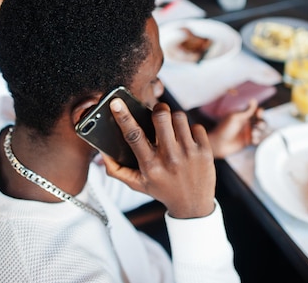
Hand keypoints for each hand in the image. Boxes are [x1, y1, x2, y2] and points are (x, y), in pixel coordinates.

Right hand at [102, 98, 215, 218]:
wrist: (193, 205)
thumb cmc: (162, 190)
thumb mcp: (137, 184)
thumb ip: (116, 169)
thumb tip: (102, 152)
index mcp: (150, 165)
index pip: (134, 136)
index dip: (123, 117)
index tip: (116, 102)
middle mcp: (169, 158)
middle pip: (161, 117)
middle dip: (158, 109)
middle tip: (157, 114)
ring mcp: (189, 153)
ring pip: (179, 117)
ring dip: (174, 119)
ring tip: (173, 130)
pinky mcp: (205, 151)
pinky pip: (196, 126)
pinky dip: (190, 130)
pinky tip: (187, 141)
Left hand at [207, 99, 262, 158]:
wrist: (218, 144)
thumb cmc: (224, 128)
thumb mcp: (235, 118)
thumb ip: (246, 111)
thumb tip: (254, 100)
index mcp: (243, 115)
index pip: (255, 112)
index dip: (260, 112)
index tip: (259, 113)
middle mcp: (246, 123)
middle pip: (260, 121)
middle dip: (262, 123)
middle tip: (259, 125)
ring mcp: (247, 133)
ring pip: (260, 131)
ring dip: (259, 131)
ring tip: (253, 133)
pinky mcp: (247, 142)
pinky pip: (257, 139)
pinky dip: (257, 139)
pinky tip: (253, 140)